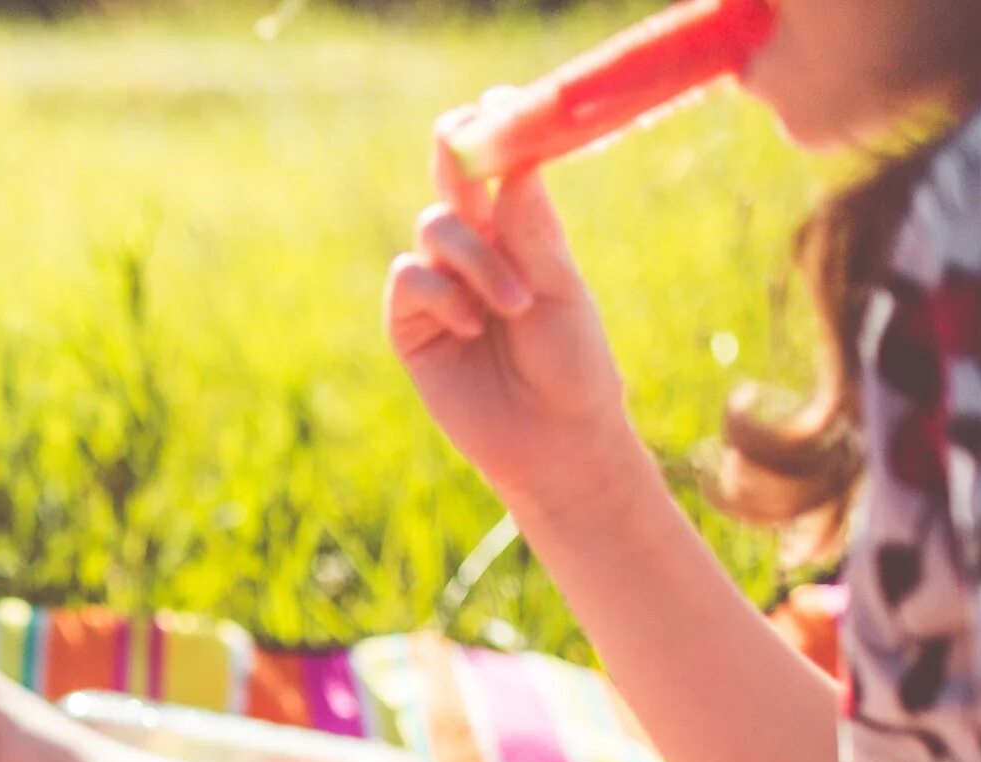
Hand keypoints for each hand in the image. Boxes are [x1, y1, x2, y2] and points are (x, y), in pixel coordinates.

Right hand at [386, 109, 634, 506]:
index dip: (494, 133)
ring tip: (510, 303)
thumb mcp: (562, 291)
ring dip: (472, 257)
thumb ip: (532, 233)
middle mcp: (477, 252)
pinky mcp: (409, 324)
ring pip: (433, 227)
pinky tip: (473, 325)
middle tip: (461, 128)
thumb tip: (516, 163)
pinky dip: (441, 293)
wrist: (552, 441)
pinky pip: (407, 278)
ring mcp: (440, 287)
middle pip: (453, 179)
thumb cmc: (573, 366)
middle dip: (455, 148)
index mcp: (522, 234)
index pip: (500, 169)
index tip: (499, 103)